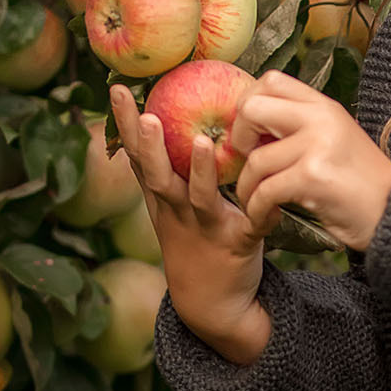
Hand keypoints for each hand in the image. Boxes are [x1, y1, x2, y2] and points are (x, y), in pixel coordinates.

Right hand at [109, 81, 269, 367]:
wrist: (210, 301)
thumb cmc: (192, 240)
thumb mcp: (167, 205)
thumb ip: (160, 168)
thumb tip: (149, 117)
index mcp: (163, 196)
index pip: (139, 155)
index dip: (126, 125)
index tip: (118, 89)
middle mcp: (179, 209)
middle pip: (159, 176)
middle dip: (149, 146)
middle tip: (145, 114)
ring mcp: (207, 227)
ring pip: (200, 198)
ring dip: (201, 171)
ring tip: (203, 143)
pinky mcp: (239, 244)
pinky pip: (253, 225)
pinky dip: (264, 215)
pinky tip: (272, 202)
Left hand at [230, 71, 390, 250]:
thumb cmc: (363, 185)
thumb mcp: (336, 140)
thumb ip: (302, 126)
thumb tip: (252, 126)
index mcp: (325, 106)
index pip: (270, 81)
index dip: (248, 103)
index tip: (252, 132)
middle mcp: (321, 119)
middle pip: (252, 108)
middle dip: (239, 138)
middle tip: (248, 160)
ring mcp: (317, 146)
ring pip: (256, 160)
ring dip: (247, 187)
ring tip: (255, 201)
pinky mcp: (312, 177)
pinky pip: (265, 190)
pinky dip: (257, 208)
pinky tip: (264, 216)